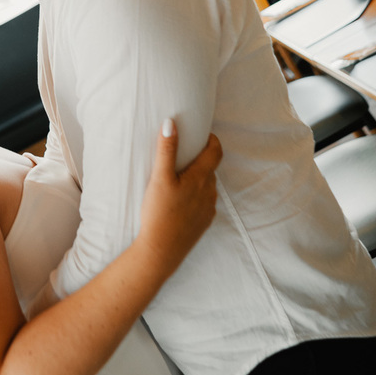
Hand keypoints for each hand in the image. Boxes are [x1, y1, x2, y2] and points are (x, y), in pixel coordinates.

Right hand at [136, 119, 221, 278]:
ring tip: (178, 180)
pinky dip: (195, 197)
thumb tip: (170, 123)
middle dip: (200, 160)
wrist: (161, 251)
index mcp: (201, 178)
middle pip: (210, 169)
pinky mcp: (204, 223)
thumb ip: (166, 150)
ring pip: (207, 186)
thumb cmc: (159, 213)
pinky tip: (179, 202)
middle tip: (183, 156)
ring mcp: (208, 209)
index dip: (212, 140)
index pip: (216, 152)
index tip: (203, 134)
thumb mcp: (159, 178)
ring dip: (197, 179)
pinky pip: (204, 203)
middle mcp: (210, 192)